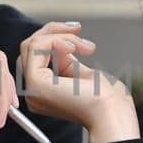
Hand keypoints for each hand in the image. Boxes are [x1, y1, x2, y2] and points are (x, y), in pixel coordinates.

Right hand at [18, 22, 138, 142]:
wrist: (112, 114)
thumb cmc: (106, 100)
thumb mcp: (82, 74)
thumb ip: (66, 61)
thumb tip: (60, 44)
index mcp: (43, 92)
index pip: (35, 56)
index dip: (54, 37)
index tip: (77, 31)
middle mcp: (33, 92)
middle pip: (29, 47)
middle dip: (55, 31)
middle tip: (78, 29)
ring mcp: (32, 89)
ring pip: (32, 44)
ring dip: (61, 36)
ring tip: (84, 46)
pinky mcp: (35, 83)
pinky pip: (36, 47)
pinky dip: (56, 40)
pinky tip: (74, 48)